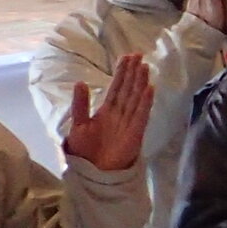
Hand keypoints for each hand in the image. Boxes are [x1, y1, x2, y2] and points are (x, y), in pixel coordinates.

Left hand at [59, 52, 154, 172]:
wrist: (93, 172)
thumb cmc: (85, 150)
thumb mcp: (78, 124)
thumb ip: (80, 104)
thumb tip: (80, 82)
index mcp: (106, 110)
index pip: (116, 87)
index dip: (122, 72)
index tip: (127, 57)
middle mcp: (120, 113)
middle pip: (128, 89)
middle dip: (133, 72)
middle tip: (138, 55)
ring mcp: (129, 122)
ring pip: (136, 98)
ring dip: (140, 83)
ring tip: (144, 67)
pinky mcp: (135, 132)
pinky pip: (141, 115)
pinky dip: (145, 102)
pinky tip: (149, 89)